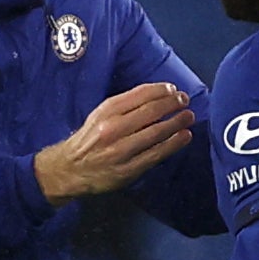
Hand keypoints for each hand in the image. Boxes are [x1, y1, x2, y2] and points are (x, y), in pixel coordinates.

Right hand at [33, 82, 193, 205]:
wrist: (69, 169)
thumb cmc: (88, 139)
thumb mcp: (99, 115)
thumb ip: (124, 106)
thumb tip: (156, 96)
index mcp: (106, 111)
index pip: (139, 95)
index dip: (160, 90)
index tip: (173, 89)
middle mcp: (113, 128)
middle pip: (150, 112)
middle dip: (171, 104)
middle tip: (185, 100)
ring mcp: (121, 150)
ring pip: (155, 132)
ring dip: (176, 122)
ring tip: (189, 116)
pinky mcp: (127, 169)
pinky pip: (155, 154)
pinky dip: (173, 144)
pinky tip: (184, 137)